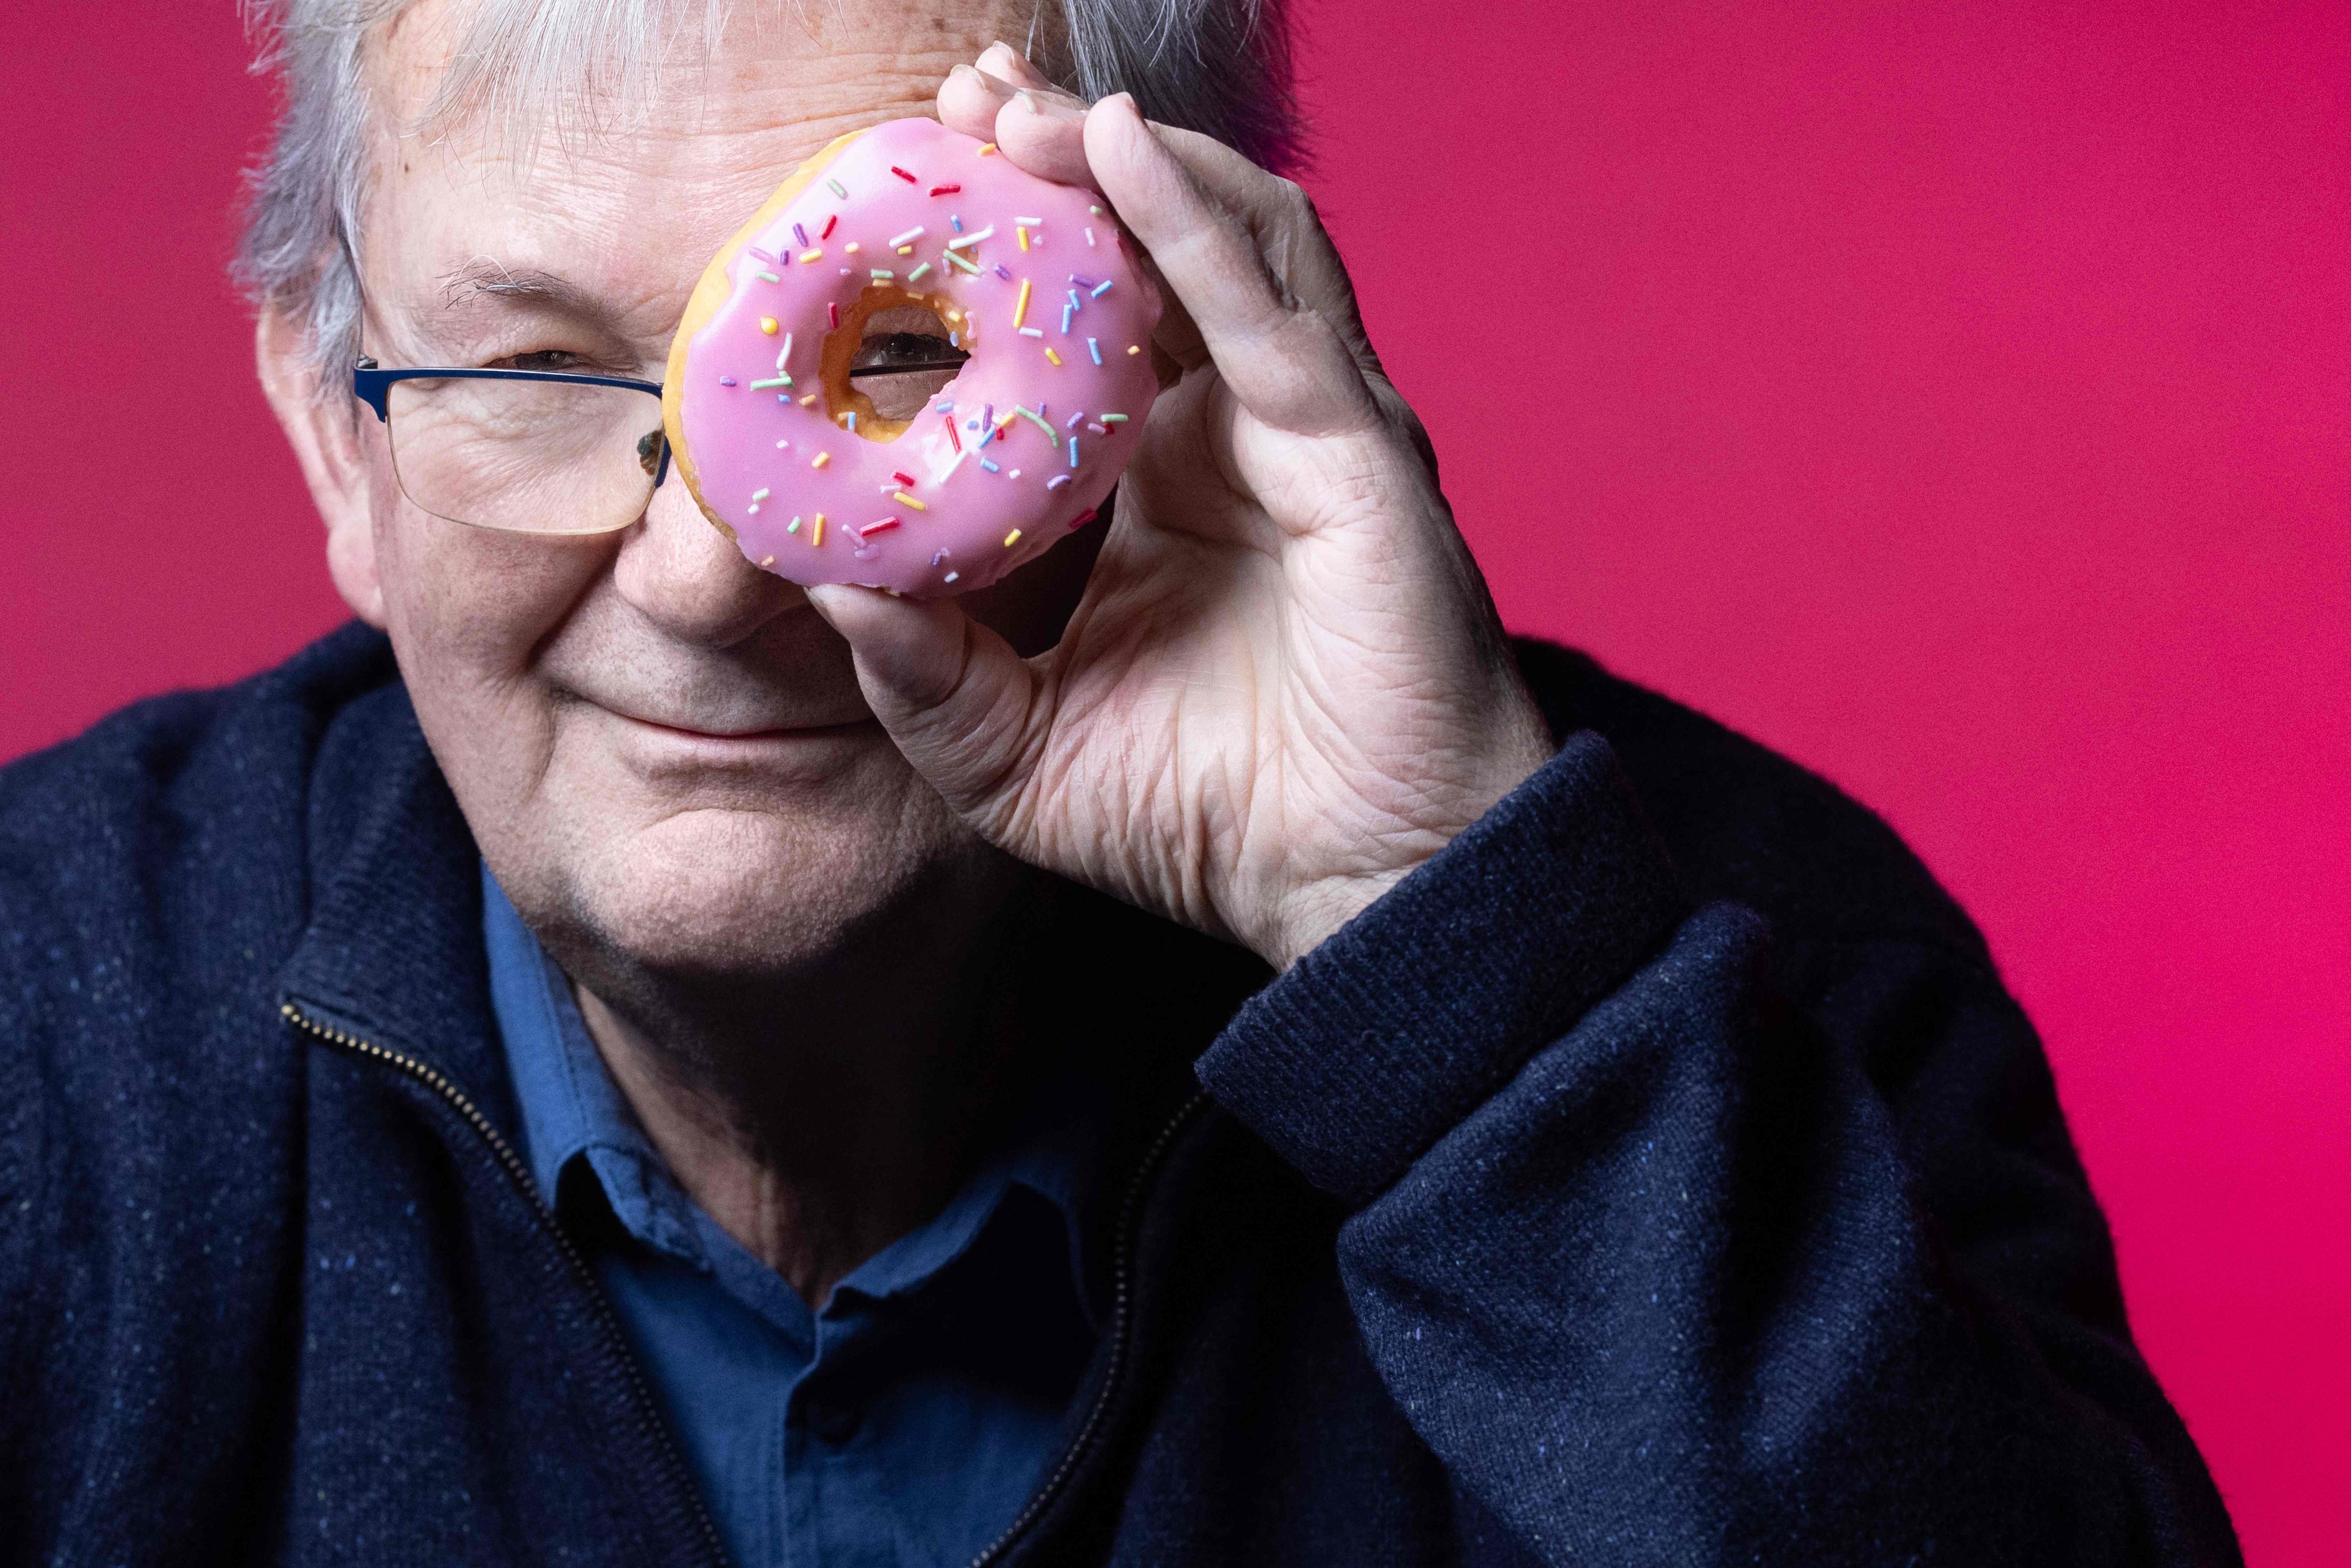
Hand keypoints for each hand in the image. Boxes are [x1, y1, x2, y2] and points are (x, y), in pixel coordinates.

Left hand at [806, 46, 1555, 970]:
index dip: (1013, 245)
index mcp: (1169, 482)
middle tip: (959, 97)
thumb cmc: (1210, 821)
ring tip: (1015, 107)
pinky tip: (1118, 148)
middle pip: (1159, 247)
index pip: (1092, 321)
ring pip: (1228, 239)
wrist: (1357, 889)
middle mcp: (1244, 433)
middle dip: (1062, 158)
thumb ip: (920, 673)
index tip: (913, 185)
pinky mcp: (1358, 456)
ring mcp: (1312, 431)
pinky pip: (1271, 314)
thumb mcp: (1014, 751)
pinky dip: (1194, 222)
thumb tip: (814, 581)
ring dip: (1123, 160)